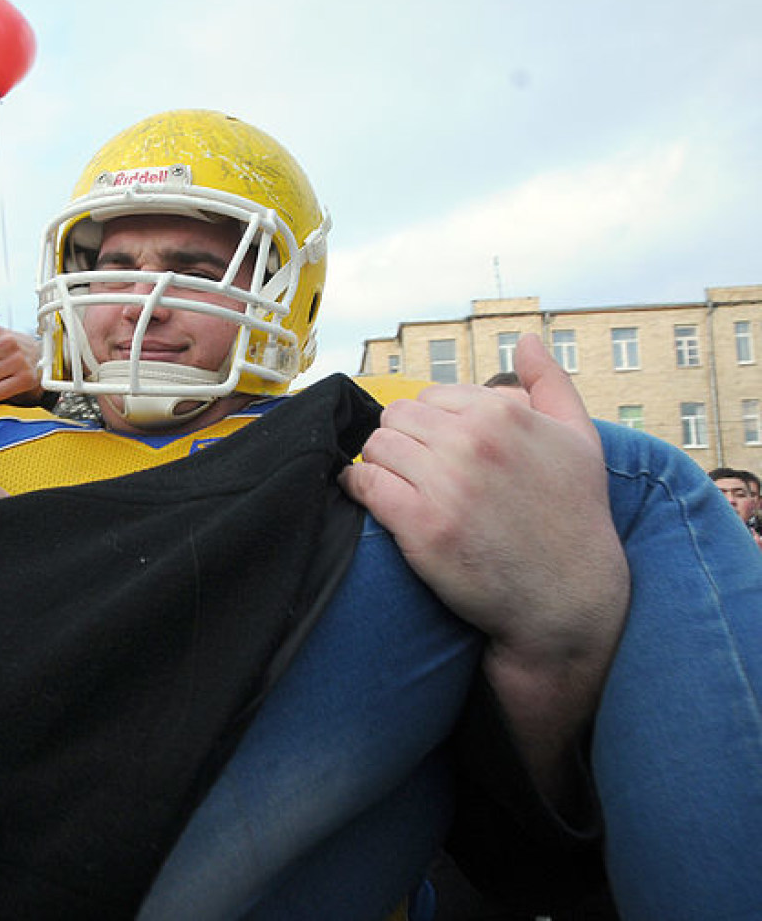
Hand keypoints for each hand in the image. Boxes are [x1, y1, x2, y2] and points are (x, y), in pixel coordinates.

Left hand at [340, 335, 629, 800]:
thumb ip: (551, 383)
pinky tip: (373, 499)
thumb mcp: (580, 440)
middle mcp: (472, 442)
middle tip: (415, 474)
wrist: (568, 600)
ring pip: (376, 447)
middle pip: (396, 418)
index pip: (429, 397)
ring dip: (380, 465)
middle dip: (401, 442)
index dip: (430, 426)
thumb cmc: (575, 517)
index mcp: (502, 414)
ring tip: (400, 488)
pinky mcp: (421, 526)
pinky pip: (363, 483)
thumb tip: (527, 339)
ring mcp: (445, 484)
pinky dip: (358, 488)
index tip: (440, 454)